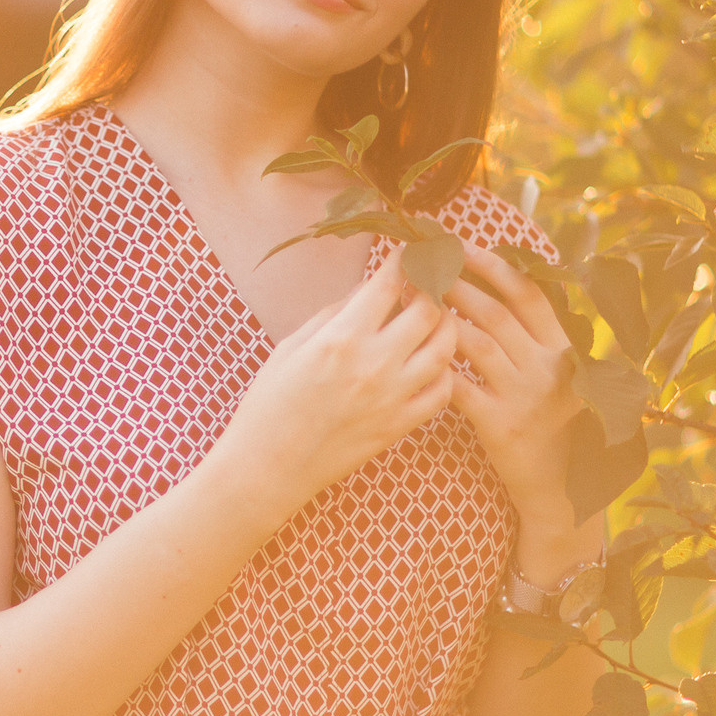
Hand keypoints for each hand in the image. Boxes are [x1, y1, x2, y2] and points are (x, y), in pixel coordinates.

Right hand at [209, 252, 467, 512]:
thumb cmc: (270, 404)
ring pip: (445, 348)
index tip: (413, 247)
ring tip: (436, 317)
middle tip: (429, 281)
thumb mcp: (292, 346)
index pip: (389, 282)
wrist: (268, 467)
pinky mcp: (399, 426)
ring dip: (446, 325)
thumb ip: (335, 313)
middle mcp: (373, 364)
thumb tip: (370, 289)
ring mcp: (392, 397)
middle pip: (429, 310)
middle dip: (434, 287)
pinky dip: (445, 371)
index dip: (406, 258)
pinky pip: (442, 392)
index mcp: (341, 338)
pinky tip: (432, 363)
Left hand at [433, 238, 586, 533]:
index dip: (494, 266)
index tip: (463, 245)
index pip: (528, 294)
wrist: (560, 487)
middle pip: (496, 313)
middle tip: (425, 263)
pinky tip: (415, 352)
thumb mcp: (560, 375)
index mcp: (564, 349)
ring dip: (443, 318)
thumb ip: (537, 336)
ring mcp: (525, 396)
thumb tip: (500, 282)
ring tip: (415, 300)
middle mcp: (548, 368)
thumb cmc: (552, 422)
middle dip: (458, 283)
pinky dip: (438, 368)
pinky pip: (460, 387)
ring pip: (476, 344)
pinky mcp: (500, 425)